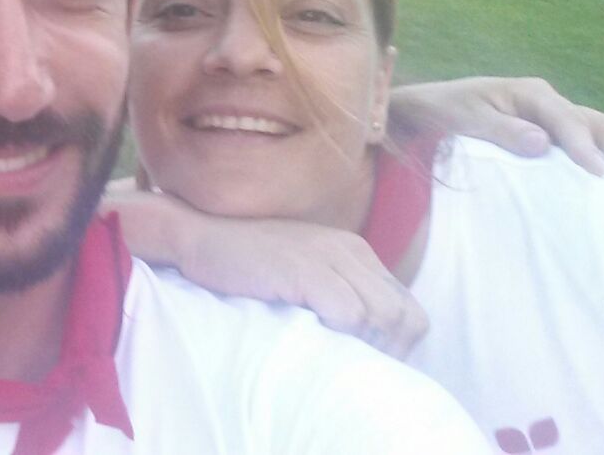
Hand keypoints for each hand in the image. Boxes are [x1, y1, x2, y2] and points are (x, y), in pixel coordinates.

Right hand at [179, 211, 427, 358]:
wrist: (197, 237)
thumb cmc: (243, 262)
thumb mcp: (300, 268)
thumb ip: (333, 289)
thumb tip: (357, 337)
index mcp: (353, 251)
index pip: (406, 305)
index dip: (396, 343)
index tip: (367, 361)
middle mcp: (348, 250)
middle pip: (405, 314)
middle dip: (390, 350)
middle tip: (356, 367)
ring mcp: (328, 257)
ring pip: (383, 316)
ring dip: (365, 345)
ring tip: (336, 357)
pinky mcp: (305, 269)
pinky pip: (350, 313)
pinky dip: (341, 335)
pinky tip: (315, 339)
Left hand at [389, 77, 603, 187]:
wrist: (426, 109)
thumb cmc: (442, 110)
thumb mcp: (464, 118)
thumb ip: (500, 130)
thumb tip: (543, 144)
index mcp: (530, 93)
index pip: (567, 119)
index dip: (584, 147)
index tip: (599, 175)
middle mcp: (548, 103)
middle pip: (597, 124)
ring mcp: (552, 120)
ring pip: (599, 134)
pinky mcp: (549, 136)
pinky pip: (585, 147)